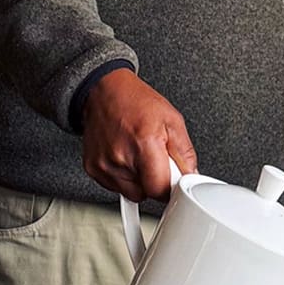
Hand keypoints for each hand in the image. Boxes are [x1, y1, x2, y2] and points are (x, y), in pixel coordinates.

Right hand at [81, 68, 196, 202]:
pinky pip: (115, 187)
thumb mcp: (172, 120)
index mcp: (144, 144)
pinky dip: (123, 176)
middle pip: (146, 193)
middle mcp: (121, 156)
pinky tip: (124, 156)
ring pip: (131, 192)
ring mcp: (104, 164)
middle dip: (154, 181)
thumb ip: (185, 153)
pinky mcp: (92, 168)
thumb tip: (191, 176)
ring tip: (137, 154)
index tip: (172, 180)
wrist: (104, 91)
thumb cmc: (136, 102)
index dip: (169, 188)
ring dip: (138, 180)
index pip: (160, 190)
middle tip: (154, 159)